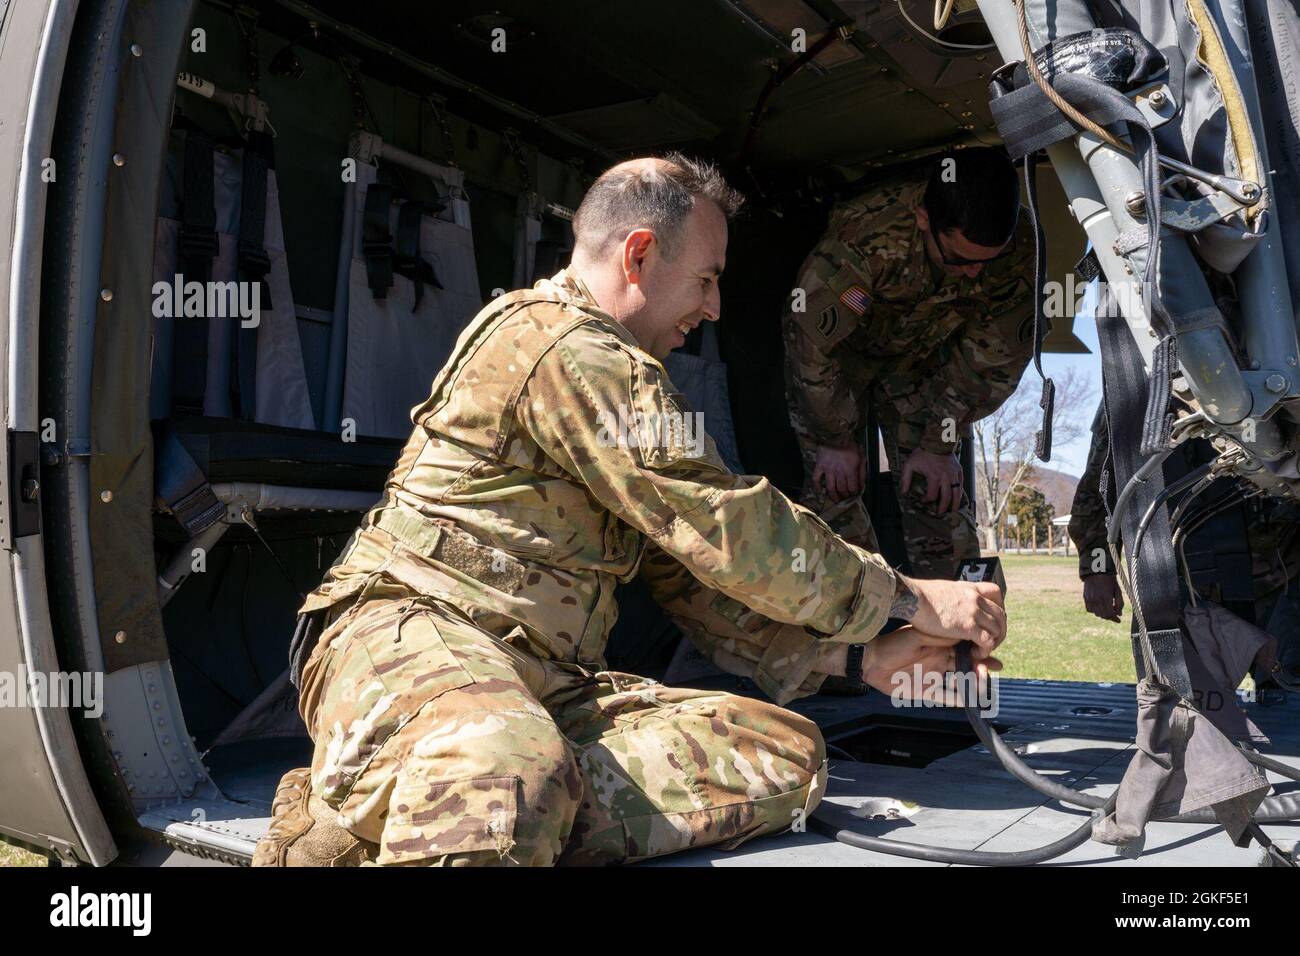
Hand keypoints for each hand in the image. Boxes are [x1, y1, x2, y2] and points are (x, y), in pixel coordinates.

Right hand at [812, 443, 865, 502]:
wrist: (835, 434)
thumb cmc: (850, 445)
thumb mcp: (861, 457)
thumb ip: (862, 472)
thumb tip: (861, 484)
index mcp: (850, 470)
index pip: (852, 488)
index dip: (854, 493)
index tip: (854, 493)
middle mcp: (839, 472)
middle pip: (842, 490)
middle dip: (845, 495)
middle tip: (846, 496)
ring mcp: (828, 470)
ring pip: (830, 488)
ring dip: (833, 495)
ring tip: (836, 498)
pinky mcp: (819, 466)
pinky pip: (816, 479)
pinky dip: (817, 486)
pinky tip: (819, 491)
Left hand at [860, 626, 1001, 702]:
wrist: (870, 661)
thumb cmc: (892, 645)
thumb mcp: (916, 636)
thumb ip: (938, 637)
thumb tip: (962, 634)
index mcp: (939, 647)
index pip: (965, 649)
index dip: (979, 652)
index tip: (993, 655)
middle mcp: (940, 662)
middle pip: (966, 666)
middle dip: (981, 668)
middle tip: (992, 670)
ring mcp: (934, 677)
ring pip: (959, 682)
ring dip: (973, 684)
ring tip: (983, 684)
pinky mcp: (926, 692)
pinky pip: (945, 697)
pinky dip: (957, 699)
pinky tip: (970, 701)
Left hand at [900, 448, 962, 513]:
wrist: (937, 441)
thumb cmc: (923, 453)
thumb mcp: (910, 464)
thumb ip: (905, 479)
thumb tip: (903, 492)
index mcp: (934, 476)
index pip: (932, 495)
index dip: (927, 501)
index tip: (923, 501)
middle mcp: (946, 477)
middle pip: (946, 498)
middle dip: (942, 508)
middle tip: (940, 514)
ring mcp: (954, 475)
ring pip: (957, 493)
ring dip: (955, 504)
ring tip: (953, 511)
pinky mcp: (959, 471)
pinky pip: (961, 485)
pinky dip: (960, 493)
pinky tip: (958, 499)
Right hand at [904, 575, 1005, 657]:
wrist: (912, 597)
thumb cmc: (920, 595)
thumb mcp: (944, 589)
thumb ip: (954, 596)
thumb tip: (953, 601)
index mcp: (969, 588)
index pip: (995, 592)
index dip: (998, 606)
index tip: (992, 617)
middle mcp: (975, 599)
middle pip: (1001, 614)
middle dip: (998, 629)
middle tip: (990, 639)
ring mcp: (974, 612)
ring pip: (997, 629)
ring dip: (993, 642)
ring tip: (981, 649)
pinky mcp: (968, 627)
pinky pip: (987, 641)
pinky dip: (985, 650)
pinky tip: (975, 653)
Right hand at [1083, 573, 1123, 621]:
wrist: (1097, 571)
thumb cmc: (1110, 580)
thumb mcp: (1118, 590)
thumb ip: (1120, 603)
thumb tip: (1120, 614)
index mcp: (1106, 597)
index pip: (1110, 614)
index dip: (1115, 618)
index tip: (1119, 620)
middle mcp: (1097, 600)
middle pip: (1103, 615)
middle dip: (1110, 617)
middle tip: (1115, 615)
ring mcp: (1090, 599)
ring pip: (1096, 613)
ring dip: (1102, 614)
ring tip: (1107, 610)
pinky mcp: (1085, 597)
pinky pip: (1089, 609)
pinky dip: (1094, 611)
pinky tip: (1099, 607)